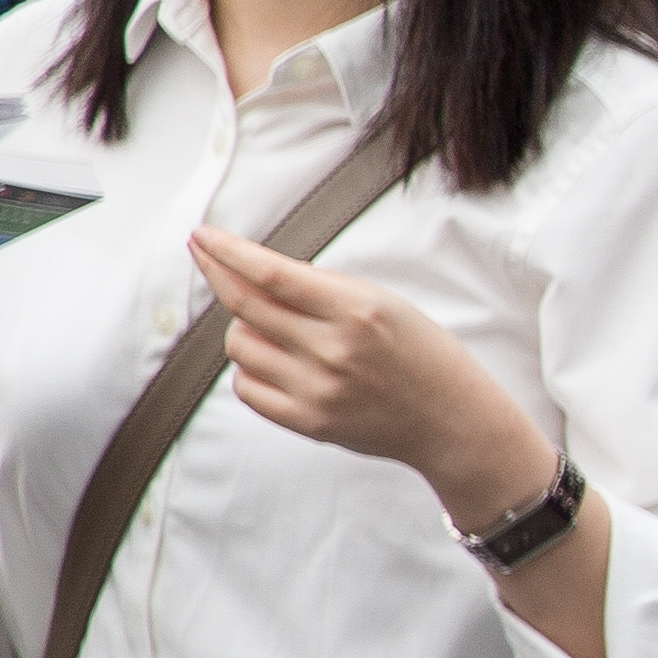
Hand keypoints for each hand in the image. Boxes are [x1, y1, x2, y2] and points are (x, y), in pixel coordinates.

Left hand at [190, 230, 544, 521]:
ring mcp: (318, 389)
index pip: (271, 274)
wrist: (454, 420)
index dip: (228, 252)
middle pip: (244, 305)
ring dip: (245, 329)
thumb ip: (322, 290)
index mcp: (357, 310)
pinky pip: (247, 387)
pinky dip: (252, 370)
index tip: (203, 235)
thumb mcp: (385, 303)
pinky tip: (277, 364)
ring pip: (239, 346)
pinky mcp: (308, 421)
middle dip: (216, 272)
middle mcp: (333, 349)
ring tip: (276, 329)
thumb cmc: (422, 354)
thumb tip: (252, 271)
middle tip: (204, 254)